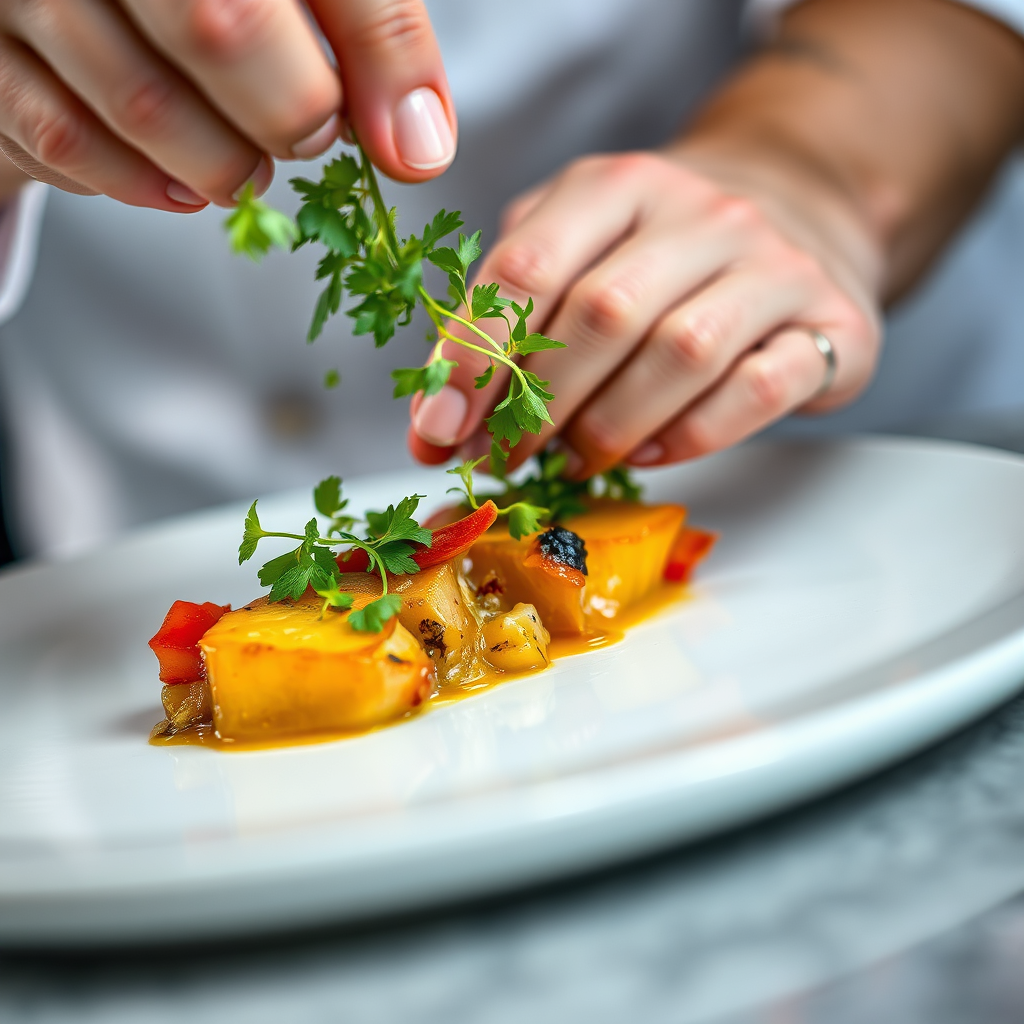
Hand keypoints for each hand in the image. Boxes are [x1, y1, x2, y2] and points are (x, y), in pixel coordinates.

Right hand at [0, 0, 455, 210]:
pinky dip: (134, 182)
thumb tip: (417, 150)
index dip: (315, 79)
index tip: (342, 124)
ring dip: (213, 166)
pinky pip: (59, 142)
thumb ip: (375, 37)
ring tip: (241, 168)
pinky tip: (176, 180)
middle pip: (213, 32)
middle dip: (279, 118)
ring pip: (133, 104)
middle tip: (298, 137)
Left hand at [409, 147, 881, 474]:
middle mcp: (700, 212)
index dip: (471, 359)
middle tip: (508, 456)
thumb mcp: (576, 248)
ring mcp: (773, 265)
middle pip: (602, 315)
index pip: (527, 268)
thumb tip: (440, 421)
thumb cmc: (661, 253)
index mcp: (616, 185)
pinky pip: (758, 390)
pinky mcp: (828, 324)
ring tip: (575, 459)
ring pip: (682, 354)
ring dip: (609, 427)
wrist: (800, 211)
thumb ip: (510, 317)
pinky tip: (648, 450)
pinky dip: (691, 435)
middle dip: (539, 406)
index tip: (438, 431)